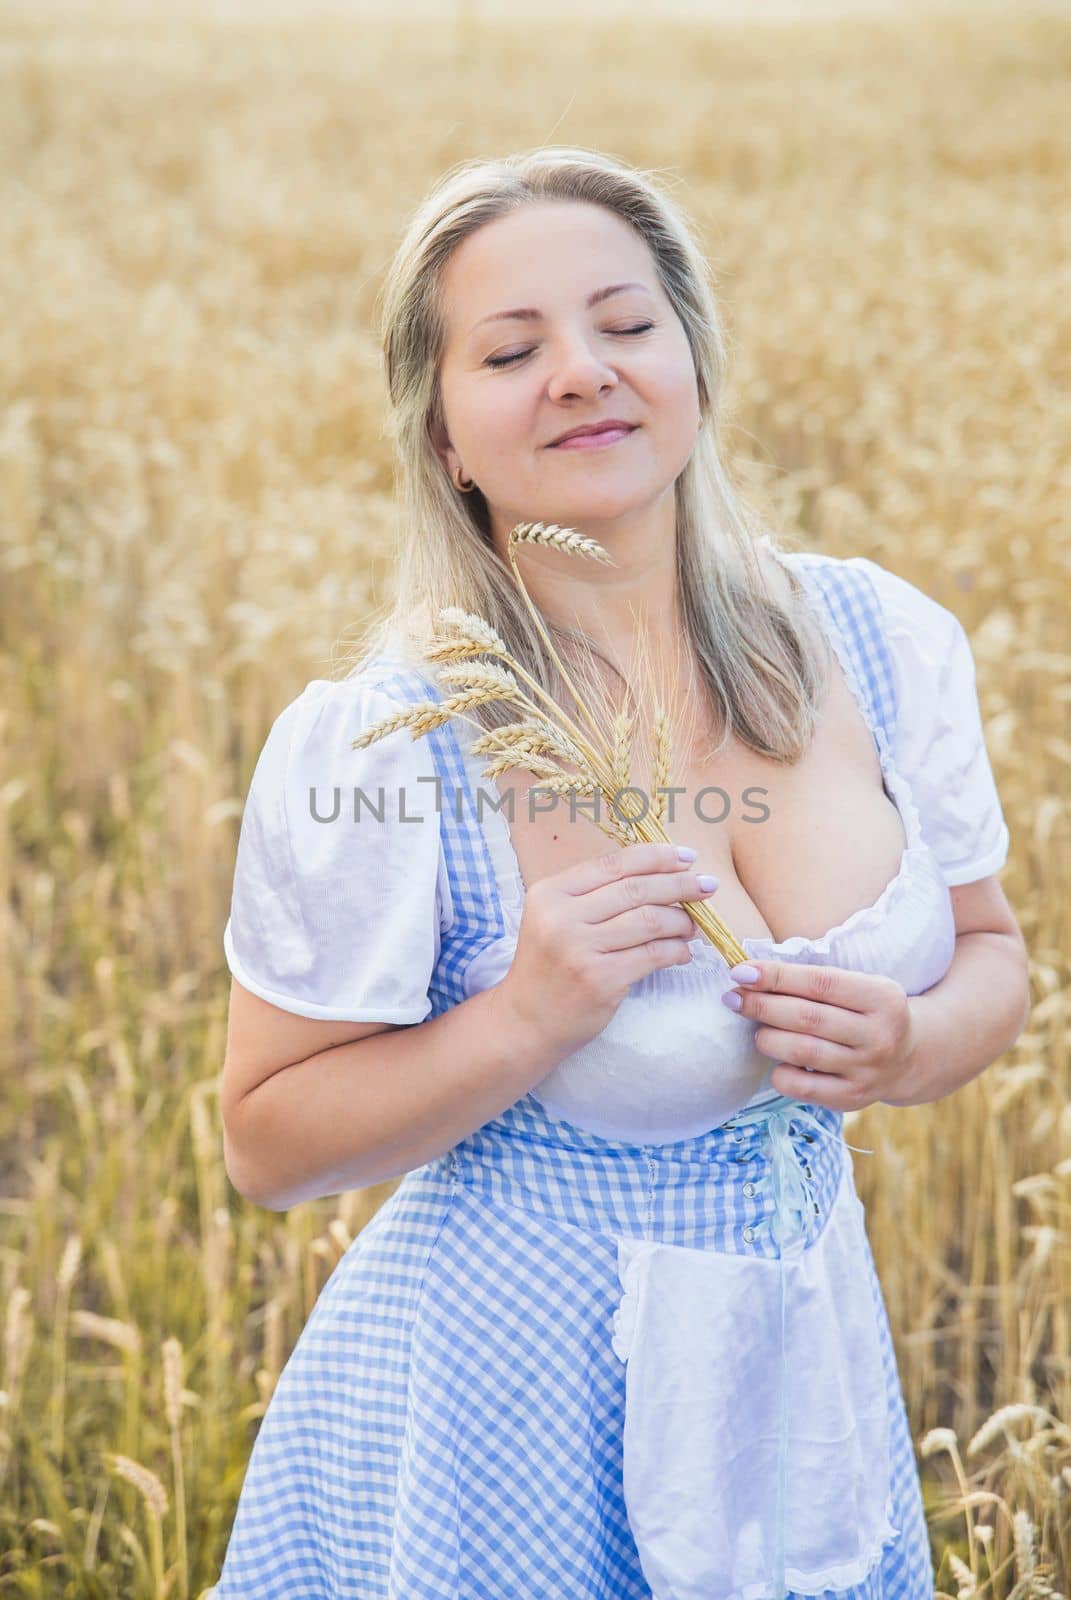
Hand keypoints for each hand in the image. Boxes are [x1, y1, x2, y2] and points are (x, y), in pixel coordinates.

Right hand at [498, 841, 720, 1057]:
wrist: (527, 1022)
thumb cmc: (550, 967)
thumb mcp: (557, 919)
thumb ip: (595, 895)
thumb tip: (660, 872)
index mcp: (550, 893)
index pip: (613, 863)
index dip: (656, 857)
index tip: (687, 857)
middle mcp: (561, 917)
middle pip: (636, 889)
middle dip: (680, 884)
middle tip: (707, 886)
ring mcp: (579, 949)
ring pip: (649, 920)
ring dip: (682, 921)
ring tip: (693, 926)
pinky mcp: (600, 979)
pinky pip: (653, 954)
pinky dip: (677, 950)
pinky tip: (683, 952)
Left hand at [721, 960, 918, 1111]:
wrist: (908, 1057)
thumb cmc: (866, 1011)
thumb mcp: (858, 986)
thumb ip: (813, 981)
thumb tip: (750, 975)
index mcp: (881, 997)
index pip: (819, 983)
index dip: (776, 976)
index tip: (741, 972)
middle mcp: (879, 1035)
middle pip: (806, 1017)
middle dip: (761, 1005)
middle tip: (733, 998)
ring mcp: (867, 1070)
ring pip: (802, 1051)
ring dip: (767, 1038)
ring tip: (755, 1030)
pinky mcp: (852, 1098)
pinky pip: (802, 1087)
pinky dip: (780, 1073)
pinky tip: (776, 1061)